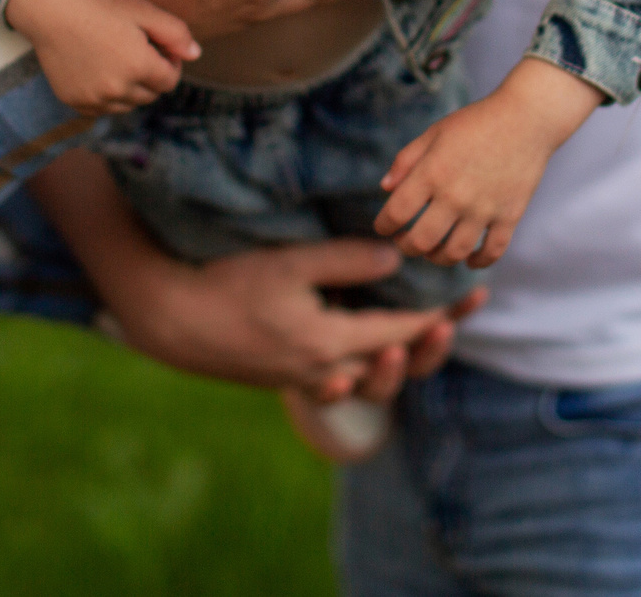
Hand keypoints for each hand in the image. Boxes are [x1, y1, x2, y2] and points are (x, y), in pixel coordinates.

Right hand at [3, 0, 197, 116]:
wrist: (50, 8)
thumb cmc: (99, 4)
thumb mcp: (143, 9)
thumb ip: (176, 33)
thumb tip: (196, 55)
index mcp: (138, 67)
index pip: (170, 80)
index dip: (169, 62)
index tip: (157, 44)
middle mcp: (116, 90)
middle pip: (150, 95)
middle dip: (151, 75)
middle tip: (135, 47)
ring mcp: (93, 99)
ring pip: (127, 104)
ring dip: (130, 88)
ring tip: (116, 57)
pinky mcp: (74, 102)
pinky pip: (102, 108)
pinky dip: (106, 95)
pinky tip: (98, 68)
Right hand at [29, 151, 483, 398]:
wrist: (170, 319)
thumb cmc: (228, 282)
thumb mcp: (290, 262)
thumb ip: (347, 260)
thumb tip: (398, 259)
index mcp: (329, 343)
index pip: (401, 331)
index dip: (440, 313)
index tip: (470, 294)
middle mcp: (323, 370)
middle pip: (392, 363)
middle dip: (430, 340)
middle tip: (459, 317)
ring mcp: (303, 378)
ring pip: (367, 378)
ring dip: (399, 358)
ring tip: (427, 334)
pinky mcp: (285, 376)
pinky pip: (336, 381)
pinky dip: (360, 369)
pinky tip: (369, 353)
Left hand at [376, 59, 604, 267]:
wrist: (527, 118)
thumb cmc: (476, 122)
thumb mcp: (434, 133)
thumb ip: (406, 160)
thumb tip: (385, 188)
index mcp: (432, 172)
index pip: (396, 212)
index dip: (383, 225)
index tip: (384, 226)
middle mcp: (456, 195)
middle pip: (421, 241)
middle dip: (406, 246)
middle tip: (405, 241)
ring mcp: (484, 209)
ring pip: (454, 253)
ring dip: (438, 258)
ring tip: (433, 250)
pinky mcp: (510, 216)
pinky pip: (492, 252)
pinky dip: (478, 262)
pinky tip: (469, 259)